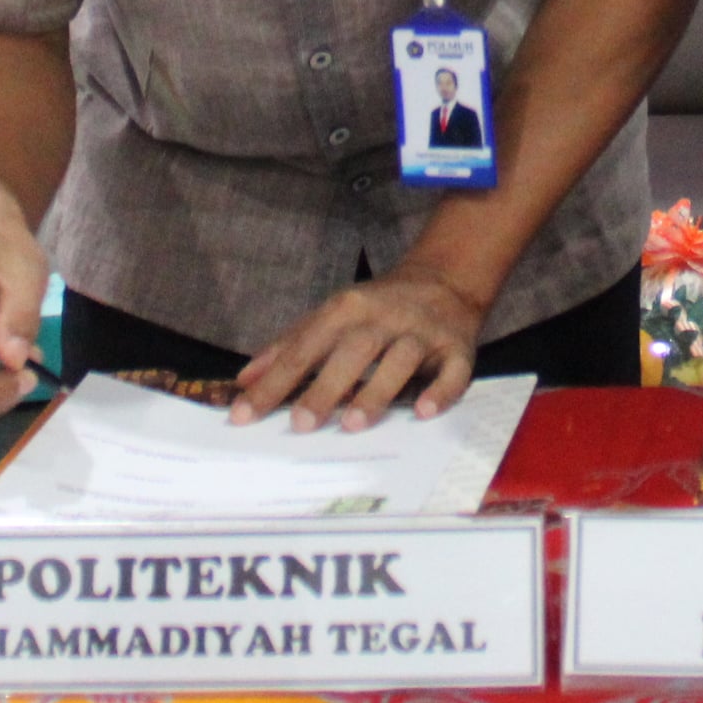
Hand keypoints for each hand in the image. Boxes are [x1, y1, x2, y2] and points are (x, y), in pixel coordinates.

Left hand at [236, 268, 491, 430]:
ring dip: (377, 390)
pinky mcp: (458, 348)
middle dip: (325, 387)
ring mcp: (423, 332)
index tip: (244, 414)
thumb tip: (243, 380)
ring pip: (401, 359)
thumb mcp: (331, 316)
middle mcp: (384, 317)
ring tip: (353, 424)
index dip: (275, 381)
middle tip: (300, 424)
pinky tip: (425, 412)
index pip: (305, 347)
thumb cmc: (377, 309)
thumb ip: (289, 346)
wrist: (445, 278)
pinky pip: (453, 371)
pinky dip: (442, 391)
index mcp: (347, 309)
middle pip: (353, 351)